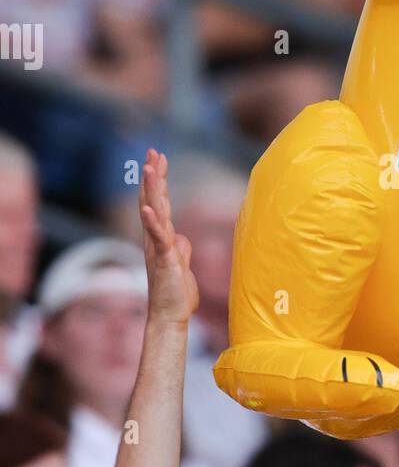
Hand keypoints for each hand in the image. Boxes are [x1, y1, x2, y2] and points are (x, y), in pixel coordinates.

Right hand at [139, 149, 198, 323]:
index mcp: (160, 237)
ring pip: (154, 212)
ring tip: (149, 167)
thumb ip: (179, 247)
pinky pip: (157, 237)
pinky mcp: (163, 259)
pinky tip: (148, 207)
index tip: (158, 158)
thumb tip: (181, 238)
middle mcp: (154, 238)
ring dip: (152, 189)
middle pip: (152, 200)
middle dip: (153, 175)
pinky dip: (152, 222)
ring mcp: (157, 247)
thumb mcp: (181, 263)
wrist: (170, 314)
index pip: (158, 203)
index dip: (158, 181)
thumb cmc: (175, 291)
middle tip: (153, 152)